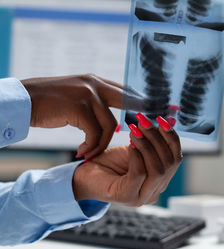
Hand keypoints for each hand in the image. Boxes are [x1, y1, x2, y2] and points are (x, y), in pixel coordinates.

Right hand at [21, 74, 144, 158]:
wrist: (23, 100)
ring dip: (101, 144)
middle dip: (144, 115)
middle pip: (130, 101)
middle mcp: (95, 84)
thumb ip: (96, 102)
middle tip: (153, 129)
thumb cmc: (50, 103)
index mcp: (97, 82)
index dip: (144, 102)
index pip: (128, 91)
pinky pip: (95, 133)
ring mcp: (87, 95)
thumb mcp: (77, 97)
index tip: (160, 110)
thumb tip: (114, 120)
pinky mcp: (78, 107)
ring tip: (89, 152)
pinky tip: (81, 151)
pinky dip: (90, 146)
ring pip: (110, 124)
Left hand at [72, 114, 182, 204]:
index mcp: (160, 181)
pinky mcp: (126, 197)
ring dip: (147, 146)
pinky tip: (130, 144)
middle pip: (169, 164)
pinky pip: (139, 174)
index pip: (176, 159)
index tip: (161, 119)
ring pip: (157, 170)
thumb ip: (152, 141)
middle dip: (158, 139)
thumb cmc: (109, 162)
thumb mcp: (135, 149)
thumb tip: (168, 119)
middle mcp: (154, 192)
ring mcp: (141, 198)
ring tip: (135, 130)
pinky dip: (137, 156)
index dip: (171, 138)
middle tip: (144, 121)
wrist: (82, 176)